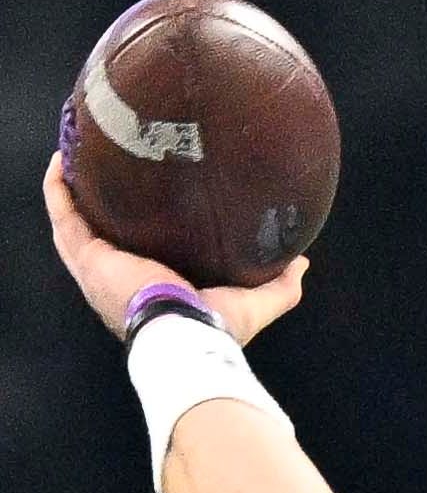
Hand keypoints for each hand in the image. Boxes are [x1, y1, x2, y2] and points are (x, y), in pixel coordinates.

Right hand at [44, 153, 306, 344]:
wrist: (185, 336)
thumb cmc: (215, 329)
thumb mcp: (255, 304)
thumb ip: (280, 286)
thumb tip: (302, 261)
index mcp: (154, 287)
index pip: (142, 252)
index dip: (140, 226)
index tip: (149, 195)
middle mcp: (121, 277)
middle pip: (103, 232)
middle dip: (102, 202)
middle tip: (107, 167)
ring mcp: (99, 267)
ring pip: (75, 221)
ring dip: (72, 189)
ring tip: (76, 156)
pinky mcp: (87, 256)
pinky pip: (63, 215)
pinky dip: (58, 189)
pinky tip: (62, 162)